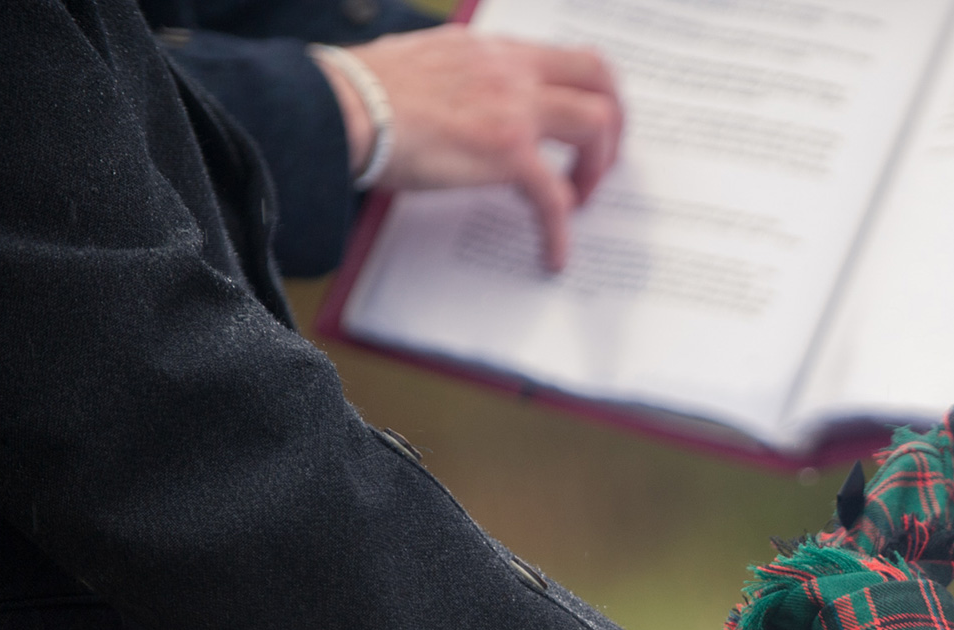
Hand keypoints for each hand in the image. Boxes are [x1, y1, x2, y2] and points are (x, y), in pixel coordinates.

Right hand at [317, 27, 623, 270]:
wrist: (338, 107)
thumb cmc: (361, 93)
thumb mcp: (422, 63)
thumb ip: (457, 76)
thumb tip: (461, 102)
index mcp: (491, 50)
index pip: (564, 56)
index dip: (589, 90)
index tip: (587, 121)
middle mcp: (510, 69)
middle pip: (598, 78)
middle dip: (614, 121)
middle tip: (602, 160)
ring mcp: (513, 107)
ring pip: (595, 127)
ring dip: (597, 170)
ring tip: (579, 203)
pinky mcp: (507, 151)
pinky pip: (556, 196)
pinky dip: (561, 230)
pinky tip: (553, 255)